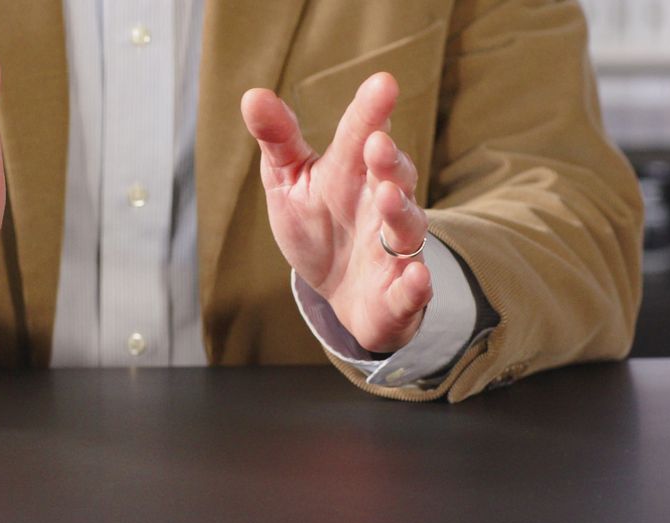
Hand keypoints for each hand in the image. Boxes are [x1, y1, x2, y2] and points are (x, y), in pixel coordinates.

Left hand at [241, 73, 431, 352]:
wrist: (341, 293)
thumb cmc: (318, 226)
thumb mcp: (290, 182)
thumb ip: (278, 140)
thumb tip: (253, 95)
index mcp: (353, 172)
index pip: (362, 136)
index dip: (370, 112)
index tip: (381, 83)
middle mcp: (381, 203)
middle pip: (393, 176)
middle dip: (388, 160)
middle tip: (376, 143)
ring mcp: (394, 248)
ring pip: (406, 227)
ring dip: (400, 211)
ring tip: (387, 196)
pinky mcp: (399, 292)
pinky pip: (412, 288)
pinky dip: (416, 284)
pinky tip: (416, 277)